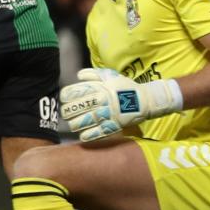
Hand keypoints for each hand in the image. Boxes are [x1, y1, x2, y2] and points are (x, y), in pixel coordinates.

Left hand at [59, 68, 181, 141]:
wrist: (145, 100)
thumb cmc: (125, 87)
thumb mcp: (110, 75)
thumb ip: (93, 74)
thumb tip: (78, 75)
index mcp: (99, 88)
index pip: (76, 92)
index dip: (66, 96)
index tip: (64, 98)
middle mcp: (101, 101)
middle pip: (77, 107)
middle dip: (68, 111)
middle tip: (66, 113)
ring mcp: (108, 114)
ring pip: (85, 121)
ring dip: (76, 124)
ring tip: (72, 125)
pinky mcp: (114, 126)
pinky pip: (98, 133)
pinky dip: (88, 135)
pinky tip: (82, 136)